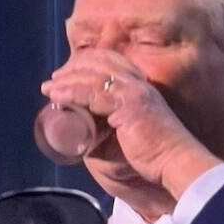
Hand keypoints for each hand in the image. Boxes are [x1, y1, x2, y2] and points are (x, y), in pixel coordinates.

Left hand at [40, 49, 219, 197]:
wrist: (175, 161)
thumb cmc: (158, 153)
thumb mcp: (137, 130)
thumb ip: (119, 125)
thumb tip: (92, 137)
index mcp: (141, 86)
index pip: (112, 61)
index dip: (87, 62)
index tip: (68, 74)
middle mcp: (138, 83)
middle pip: (98, 63)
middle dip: (72, 69)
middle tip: (53, 81)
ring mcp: (133, 92)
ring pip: (92, 77)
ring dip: (67, 81)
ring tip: (48, 89)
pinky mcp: (127, 105)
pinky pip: (93, 94)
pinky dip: (72, 93)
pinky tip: (57, 96)